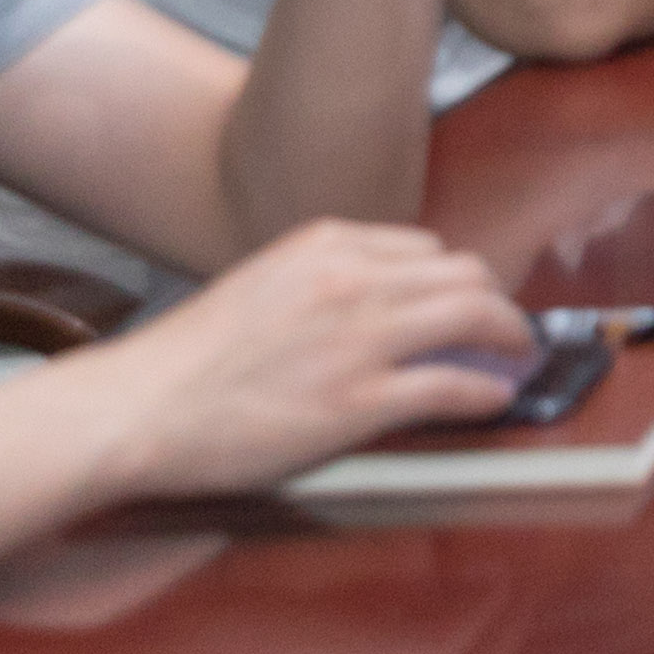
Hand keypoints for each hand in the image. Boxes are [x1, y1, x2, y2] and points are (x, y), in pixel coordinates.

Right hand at [94, 220, 532, 499]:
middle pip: (466, 273)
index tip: (464, 302)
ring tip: (516, 358)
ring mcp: (361, 338)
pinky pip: (456, 384)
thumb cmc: (188, 360)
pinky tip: (495, 397)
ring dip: (510, 337)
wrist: (137, 408)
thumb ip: (323, 285)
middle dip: (495, 301)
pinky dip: (488, 389)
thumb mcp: (263, 287)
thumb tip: (381, 306)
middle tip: (503, 331)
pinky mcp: (360, 399)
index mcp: (327, 245)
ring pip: (477, 315)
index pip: (426, 248)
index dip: (454, 278)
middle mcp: (354, 280)